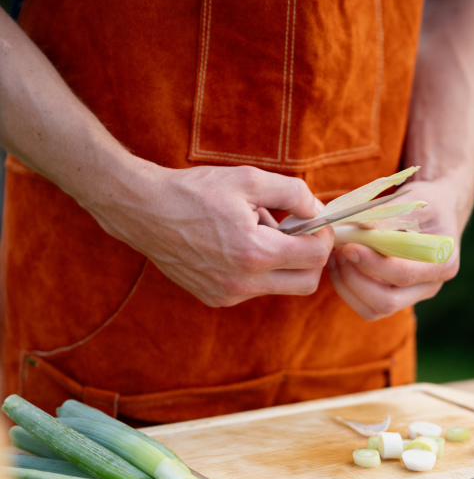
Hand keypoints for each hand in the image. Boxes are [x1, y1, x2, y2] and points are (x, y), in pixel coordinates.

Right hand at [82, 160, 333, 307]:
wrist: (144, 211)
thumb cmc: (194, 191)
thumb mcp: (249, 179)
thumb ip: (292, 193)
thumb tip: (317, 210)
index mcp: (254, 253)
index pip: (315, 258)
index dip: (323, 236)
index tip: (315, 221)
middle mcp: (243, 283)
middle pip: (306, 283)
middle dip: (311, 257)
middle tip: (298, 231)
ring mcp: (227, 295)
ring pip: (279, 287)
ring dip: (280, 262)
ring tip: (255, 231)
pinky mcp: (214, 298)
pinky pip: (253, 290)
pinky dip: (257, 270)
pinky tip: (236, 244)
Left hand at [326, 178, 466, 320]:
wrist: (437, 212)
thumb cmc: (427, 202)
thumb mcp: (414, 200)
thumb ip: (388, 215)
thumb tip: (358, 226)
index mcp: (443, 262)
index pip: (404, 274)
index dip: (372, 264)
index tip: (348, 247)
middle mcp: (430, 286)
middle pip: (387, 302)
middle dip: (354, 280)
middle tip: (338, 251)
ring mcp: (413, 296)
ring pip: (373, 310)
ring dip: (346, 285)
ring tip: (335, 255)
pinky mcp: (396, 298)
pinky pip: (366, 306)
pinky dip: (347, 289)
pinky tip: (339, 265)